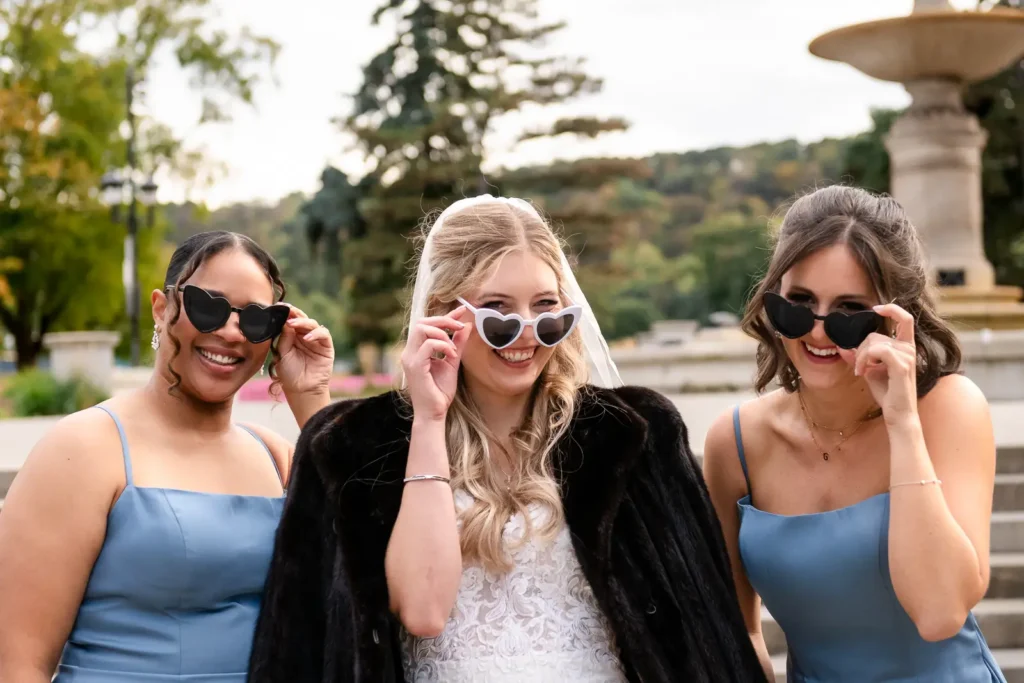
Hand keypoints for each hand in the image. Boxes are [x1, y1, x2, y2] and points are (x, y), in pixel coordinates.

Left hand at [274, 305, 334, 396]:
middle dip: (294, 314)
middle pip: (301, 319)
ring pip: (312, 324)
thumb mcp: (282, 354)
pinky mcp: (326, 346)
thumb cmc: (289, 374)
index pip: (290, 321)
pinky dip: (315, 333)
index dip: (286, 314)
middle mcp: (304, 336)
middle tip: (286, 309)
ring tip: (292, 324)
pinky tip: (306, 337)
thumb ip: (284, 338)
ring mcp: (315, 340)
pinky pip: (323, 334)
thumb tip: (285, 322)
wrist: (301, 390)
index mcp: (292, 336)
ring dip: (302, 322)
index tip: (279, 307)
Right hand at [401, 306, 470, 421]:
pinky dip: (443, 345)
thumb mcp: (452, 363)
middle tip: (460, 326)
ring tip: (454, 349)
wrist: (434, 413)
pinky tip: (452, 355)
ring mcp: (410, 358)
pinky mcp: (415, 366)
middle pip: (422, 322)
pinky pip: (428, 345)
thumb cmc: (440, 392)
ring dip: (443, 334)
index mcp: (416, 350)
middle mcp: (409, 352)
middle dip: (443, 320)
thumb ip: (458, 344)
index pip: (426, 324)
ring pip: (422, 329)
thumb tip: (466, 326)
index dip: (445, 315)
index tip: (462, 310)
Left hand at [840, 303, 917, 423]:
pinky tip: (862, 373)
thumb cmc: (888, 393)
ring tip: (861, 372)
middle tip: (858, 367)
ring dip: (860, 357)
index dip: (891, 308)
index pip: (905, 319)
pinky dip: (864, 360)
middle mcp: (909, 349)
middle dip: (860, 350)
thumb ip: (860, 357)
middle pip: (875, 335)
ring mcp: (907, 357)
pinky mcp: (902, 366)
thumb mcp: (870, 371)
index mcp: (905, 347)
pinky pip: (878, 350)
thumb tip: (842, 346)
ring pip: (873, 343)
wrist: (898, 415)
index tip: (875, 308)